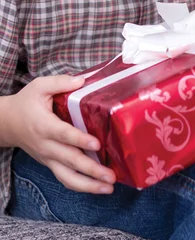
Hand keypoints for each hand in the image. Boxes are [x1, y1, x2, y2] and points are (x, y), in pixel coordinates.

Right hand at [6, 75, 115, 193]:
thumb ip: (60, 82)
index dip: (80, 140)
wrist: (7, 123)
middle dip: (91, 170)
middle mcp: (46, 146)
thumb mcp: (39, 86)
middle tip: (111, 176)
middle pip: (70, 161)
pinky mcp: (51, 164)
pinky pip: (65, 178)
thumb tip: (82, 80)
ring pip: (67, 177)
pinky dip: (81, 185)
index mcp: (44, 125)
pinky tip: (98, 187)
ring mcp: (48, 158)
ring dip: (89, 185)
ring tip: (109, 187)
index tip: (97, 144)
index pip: (64, 135)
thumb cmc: (26, 103)